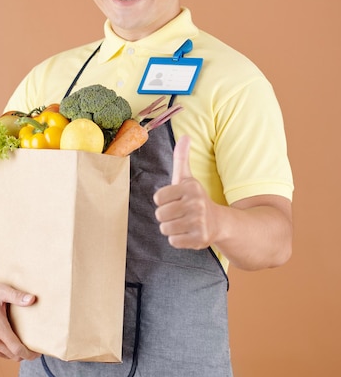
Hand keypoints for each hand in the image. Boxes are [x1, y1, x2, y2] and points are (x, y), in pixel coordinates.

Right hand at [0, 277, 39, 360]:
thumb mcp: (2, 290)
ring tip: (21, 343)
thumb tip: (33, 299)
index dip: (29, 354)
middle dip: (24, 354)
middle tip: (33, 348)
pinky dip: (3, 350)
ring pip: (3, 355)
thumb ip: (18, 296)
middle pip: (12, 355)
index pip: (16, 349)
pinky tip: (7, 340)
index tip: (37, 353)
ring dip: (13, 352)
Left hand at [153, 135, 219, 249]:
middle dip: (166, 216)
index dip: (164, 200)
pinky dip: (178, 239)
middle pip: (160, 214)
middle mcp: (196, 203)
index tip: (176, 200)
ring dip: (171, 228)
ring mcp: (199, 222)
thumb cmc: (195, 198)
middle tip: (180, 213)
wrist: (218, 222)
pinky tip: (188, 233)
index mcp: (190, 187)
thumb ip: (182, 157)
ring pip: (165, 229)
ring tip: (183, 222)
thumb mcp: (187, 177)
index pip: (158, 197)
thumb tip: (185, 136)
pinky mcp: (200, 239)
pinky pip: (173, 241)